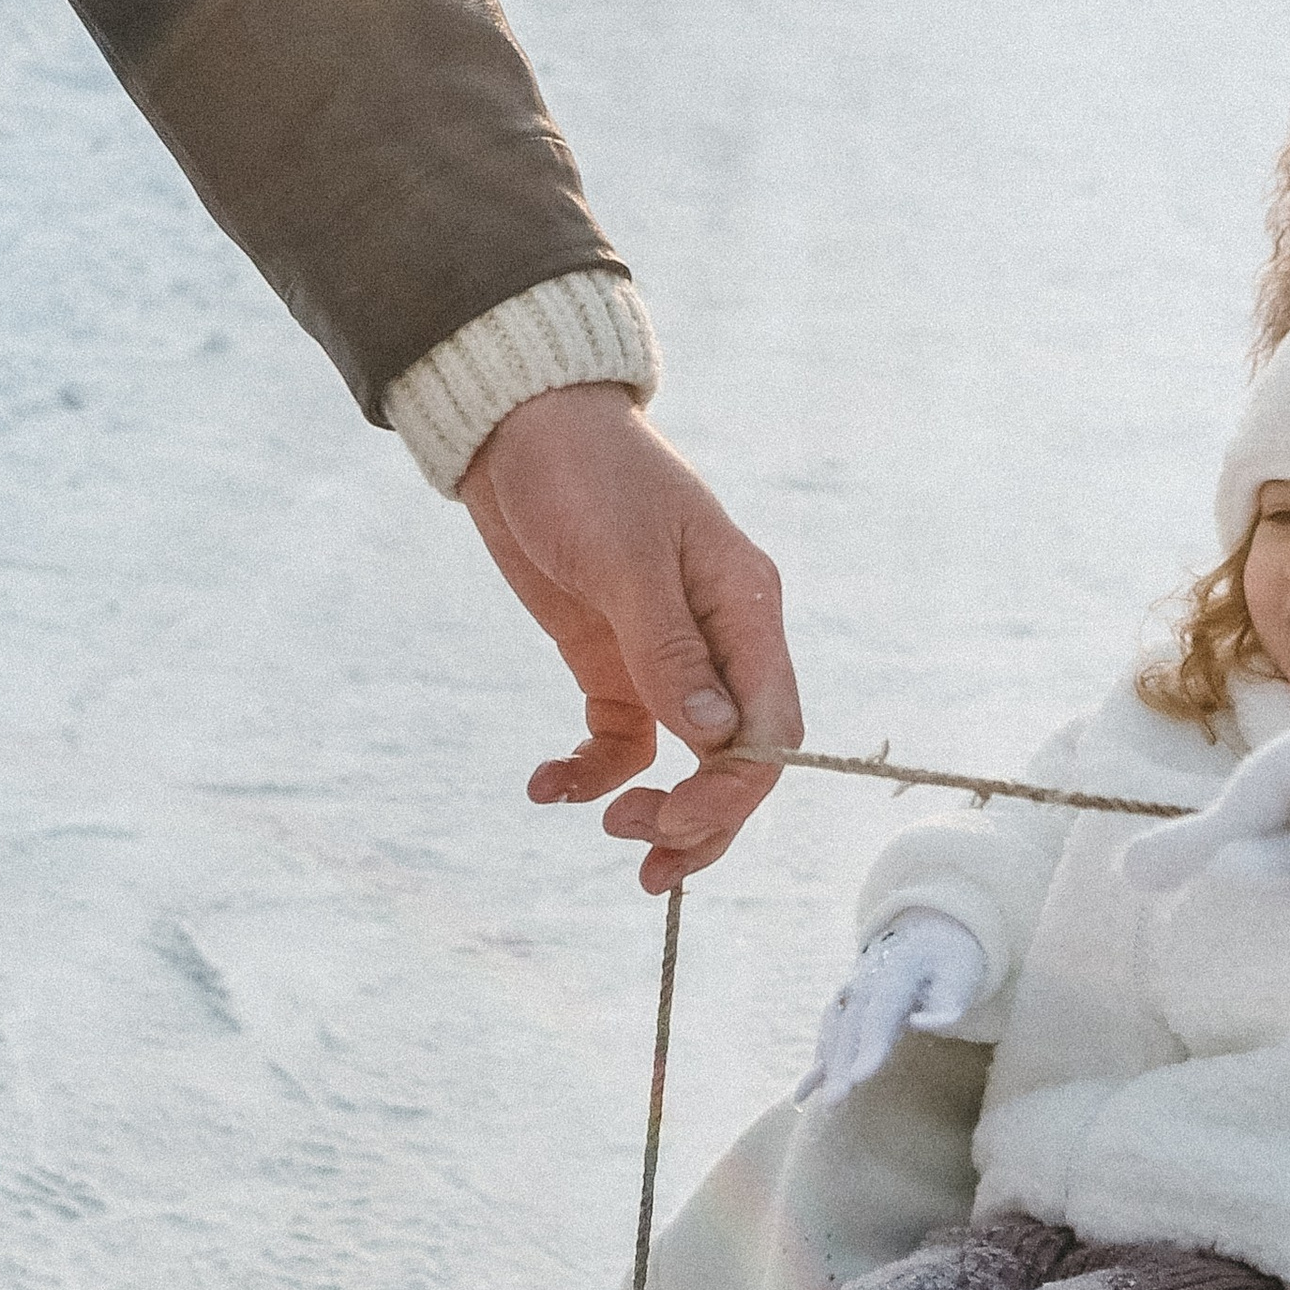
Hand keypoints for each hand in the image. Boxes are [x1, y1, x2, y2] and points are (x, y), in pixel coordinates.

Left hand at [461, 385, 801, 890]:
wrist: (520, 431)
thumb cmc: (587, 474)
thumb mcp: (626, 558)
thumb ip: (669, 649)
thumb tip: (716, 736)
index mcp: (746, 608)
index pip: (769, 726)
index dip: (734, 790)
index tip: (674, 825)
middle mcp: (719, 640)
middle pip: (735, 758)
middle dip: (699, 818)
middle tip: (643, 858)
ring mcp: (667, 656)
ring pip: (685, 761)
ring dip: (655, 809)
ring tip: (605, 829)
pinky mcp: (614, 662)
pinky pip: (621, 741)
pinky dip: (591, 773)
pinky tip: (545, 785)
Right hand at [795, 913, 989, 1107]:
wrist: (927, 932)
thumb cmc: (949, 960)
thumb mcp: (961, 972)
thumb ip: (948, 1000)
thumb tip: (921, 1023)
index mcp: (897, 969)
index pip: (881, 1010)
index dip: (870, 1044)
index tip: (860, 1078)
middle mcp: (866, 980)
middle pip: (852, 1026)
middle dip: (842, 1064)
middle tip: (835, 1102)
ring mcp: (851, 992)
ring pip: (836, 1032)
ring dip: (828, 1067)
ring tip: (827, 1103)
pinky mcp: (845, 1007)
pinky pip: (828, 1035)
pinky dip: (817, 1064)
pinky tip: (803, 1094)